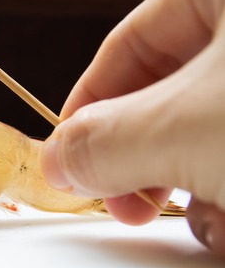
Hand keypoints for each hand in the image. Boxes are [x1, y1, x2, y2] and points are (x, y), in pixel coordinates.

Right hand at [40, 0, 224, 257]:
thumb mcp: (190, 125)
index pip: (129, 45)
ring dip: (206, 190)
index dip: (87, 113)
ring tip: (218, 223)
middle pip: (175, 93)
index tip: (71, 168)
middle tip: (140, 203)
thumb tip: (59, 159)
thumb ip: (105, 142)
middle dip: (154, 163)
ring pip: (223, 128)